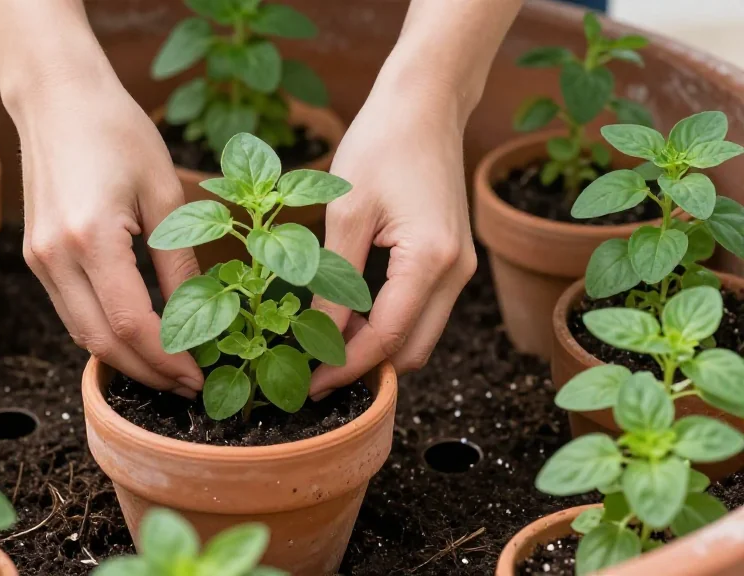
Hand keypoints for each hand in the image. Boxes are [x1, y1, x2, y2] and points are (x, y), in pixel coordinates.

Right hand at [13, 75, 203, 397]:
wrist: (57, 96)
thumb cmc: (118, 131)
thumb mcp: (165, 191)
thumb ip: (180, 261)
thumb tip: (203, 318)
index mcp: (91, 238)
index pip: (131, 324)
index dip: (168, 360)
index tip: (200, 377)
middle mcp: (55, 256)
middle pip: (101, 341)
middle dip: (147, 373)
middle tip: (187, 386)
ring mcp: (38, 258)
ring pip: (81, 333)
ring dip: (124, 359)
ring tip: (168, 370)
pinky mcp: (35, 255)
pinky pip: (70, 310)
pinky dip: (102, 333)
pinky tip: (136, 338)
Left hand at [309, 76, 476, 398]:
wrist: (425, 103)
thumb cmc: (381, 145)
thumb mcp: (346, 212)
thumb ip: (334, 280)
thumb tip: (318, 337)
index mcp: (430, 260)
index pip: (389, 338)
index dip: (348, 370)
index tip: (312, 387)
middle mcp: (456, 271)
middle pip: (414, 350)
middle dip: (367, 369)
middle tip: (316, 376)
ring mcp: (460, 267)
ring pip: (421, 334)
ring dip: (379, 348)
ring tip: (326, 351)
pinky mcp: (452, 259)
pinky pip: (423, 309)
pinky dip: (391, 324)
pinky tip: (351, 321)